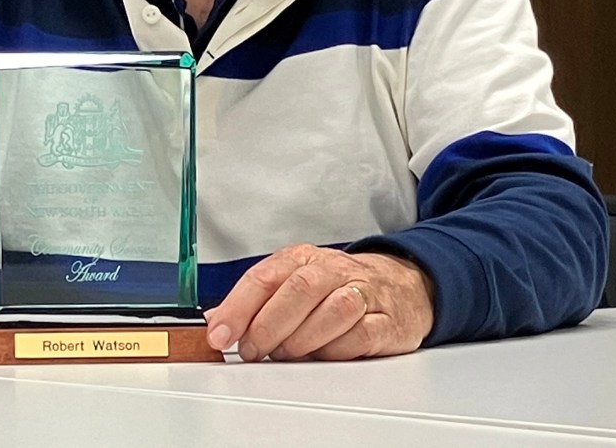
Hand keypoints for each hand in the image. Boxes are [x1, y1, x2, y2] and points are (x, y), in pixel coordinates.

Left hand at [205, 245, 433, 361]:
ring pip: (333, 310)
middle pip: (298, 290)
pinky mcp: (386, 321)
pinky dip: (337, 349)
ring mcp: (363, 293)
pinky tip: (322, 355)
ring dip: (302, 339)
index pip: (264, 276)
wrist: (401, 284)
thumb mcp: (293, 281)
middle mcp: (332, 270)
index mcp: (302, 258)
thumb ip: (256, 300)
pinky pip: (362, 334)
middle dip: (268, 324)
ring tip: (284, 354)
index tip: (219, 333)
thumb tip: (215, 319)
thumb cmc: (337, 285)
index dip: (238, 307)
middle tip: (252, 350)